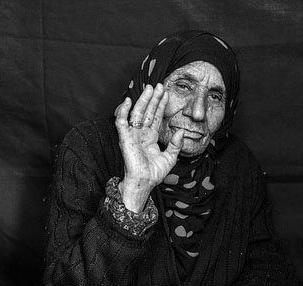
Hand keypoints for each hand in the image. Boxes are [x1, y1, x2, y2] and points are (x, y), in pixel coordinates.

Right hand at [114, 84, 183, 211]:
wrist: (144, 183)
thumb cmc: (154, 174)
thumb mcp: (170, 158)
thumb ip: (175, 145)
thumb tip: (181, 132)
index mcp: (149, 138)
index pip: (155, 117)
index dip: (160, 105)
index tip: (166, 93)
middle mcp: (140, 134)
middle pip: (147, 112)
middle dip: (153, 98)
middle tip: (159, 85)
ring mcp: (132, 135)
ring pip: (136, 113)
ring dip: (143, 100)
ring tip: (150, 88)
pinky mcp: (124, 138)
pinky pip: (121, 121)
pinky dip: (123, 110)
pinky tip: (128, 100)